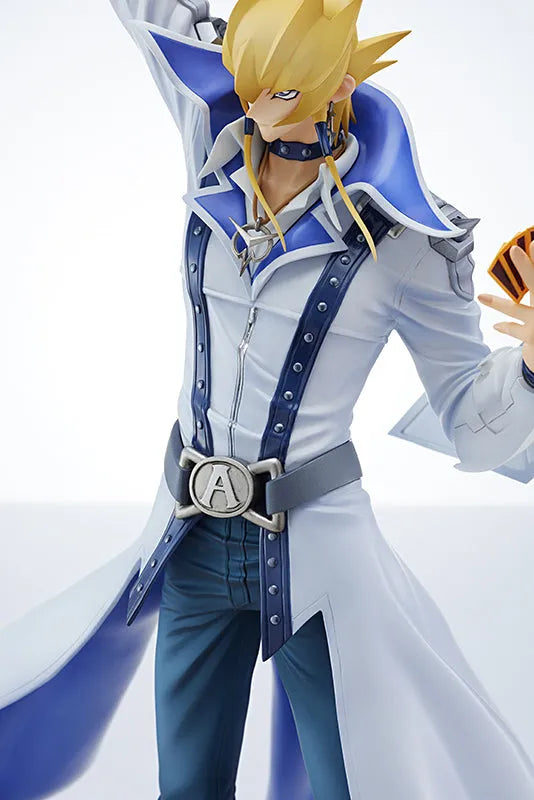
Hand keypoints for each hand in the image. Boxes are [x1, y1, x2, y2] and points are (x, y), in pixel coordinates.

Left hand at [479, 241, 533, 370]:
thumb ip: (532, 286)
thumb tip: (526, 253)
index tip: (533, 241)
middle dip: (526, 267)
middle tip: (514, 250)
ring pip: (516, 309)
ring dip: (497, 303)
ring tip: (481, 297)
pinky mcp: (532, 337)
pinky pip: (514, 329)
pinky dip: (505, 326)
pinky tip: (496, 325)